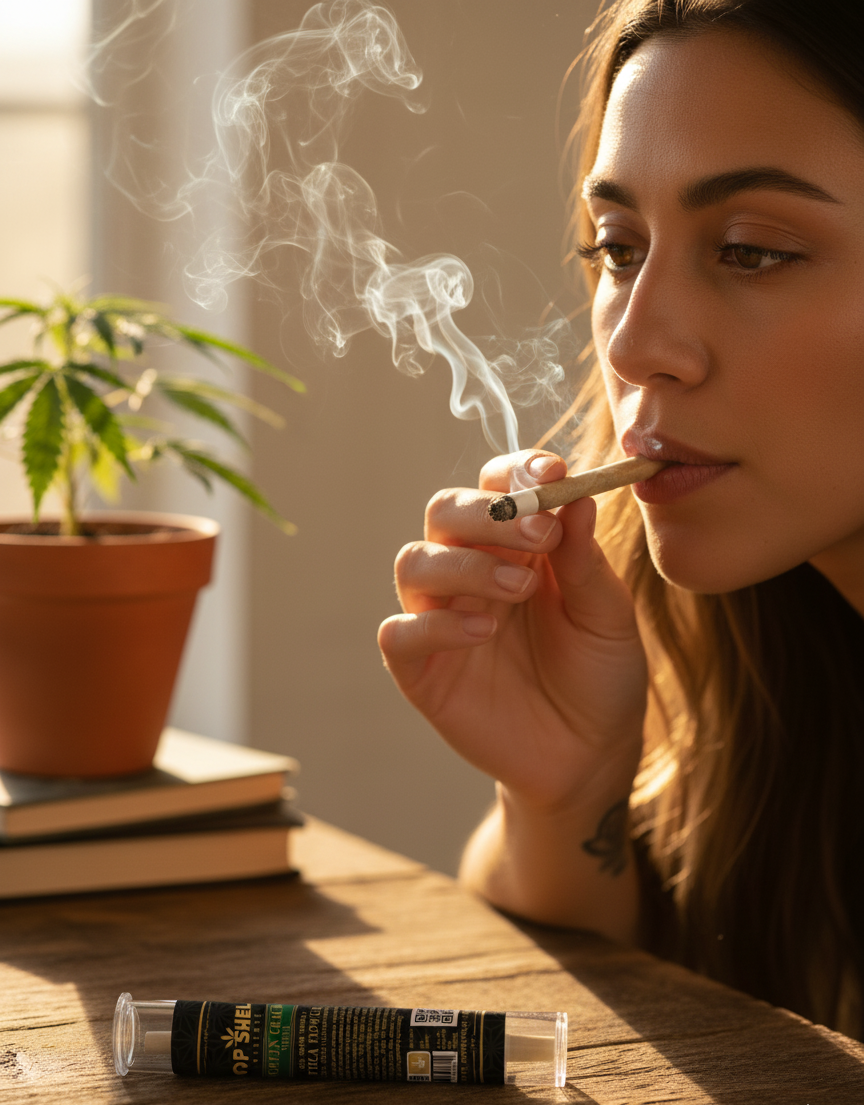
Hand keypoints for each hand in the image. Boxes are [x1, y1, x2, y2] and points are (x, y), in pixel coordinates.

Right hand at [378, 450, 647, 812]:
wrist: (590, 757)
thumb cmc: (600, 676)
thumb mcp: (607, 616)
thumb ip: (584, 560)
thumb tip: (578, 496)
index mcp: (517, 547)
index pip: (497, 487)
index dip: (516, 471)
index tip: (552, 473)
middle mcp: (471, 572)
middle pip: (445, 511)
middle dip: (486, 512)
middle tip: (538, 532)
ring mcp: (440, 617)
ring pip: (414, 562)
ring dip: (465, 564)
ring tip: (520, 589)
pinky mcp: (421, 670)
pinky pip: (399, 632)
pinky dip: (435, 623)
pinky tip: (484, 632)